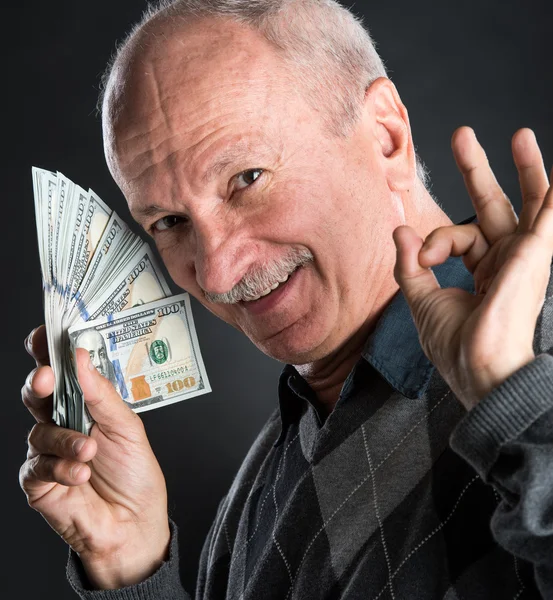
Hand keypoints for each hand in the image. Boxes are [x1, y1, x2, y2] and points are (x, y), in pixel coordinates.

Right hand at [20, 325, 170, 588]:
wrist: (134, 523)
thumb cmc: (135, 474)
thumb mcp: (127, 428)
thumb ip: (102, 394)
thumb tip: (81, 357)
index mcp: (86, 404)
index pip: (62, 371)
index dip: (49, 351)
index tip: (45, 335)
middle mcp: (63, 422)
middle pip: (38, 393)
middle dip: (39, 383)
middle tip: (46, 380)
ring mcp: (49, 451)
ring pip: (39, 430)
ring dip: (65, 439)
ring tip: (89, 451)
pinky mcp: (38, 480)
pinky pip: (37, 465)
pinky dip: (60, 467)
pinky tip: (80, 474)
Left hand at [392, 127, 552, 409]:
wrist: (478, 366)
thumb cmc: (455, 343)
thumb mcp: (422, 298)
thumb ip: (411, 264)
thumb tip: (400, 229)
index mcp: (485, 271)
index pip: (457, 237)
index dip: (434, 241)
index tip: (422, 255)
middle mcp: (507, 261)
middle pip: (494, 206)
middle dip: (478, 170)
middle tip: (462, 135)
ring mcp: (525, 257)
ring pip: (528, 203)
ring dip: (524, 167)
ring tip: (519, 134)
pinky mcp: (535, 253)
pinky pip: (550, 215)